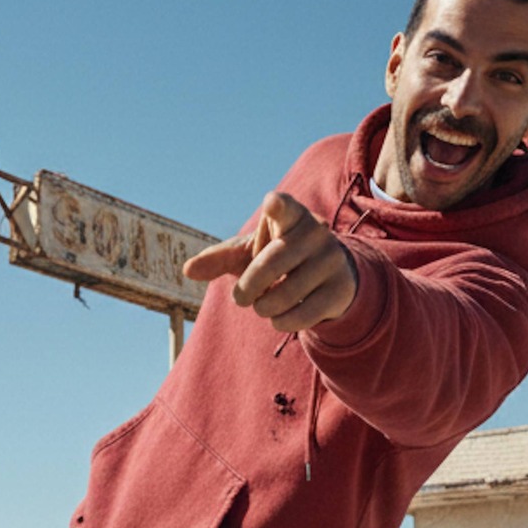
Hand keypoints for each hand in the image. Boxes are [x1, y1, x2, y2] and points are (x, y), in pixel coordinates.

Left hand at [184, 190, 358, 332]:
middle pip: (270, 265)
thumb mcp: (249, 254)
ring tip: (264, 306)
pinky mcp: (340, 288)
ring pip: (284, 295)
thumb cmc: (279, 258)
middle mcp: (315, 232)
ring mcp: (331, 259)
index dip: (277, 207)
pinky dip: (282, 323)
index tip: (271, 204)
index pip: (284, 208)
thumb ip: (219, 259)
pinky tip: (281, 318)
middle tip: (241, 298)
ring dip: (264, 309)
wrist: (328, 276)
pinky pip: (301, 315)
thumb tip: (187, 270)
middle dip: (247, 289)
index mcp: (290, 216)